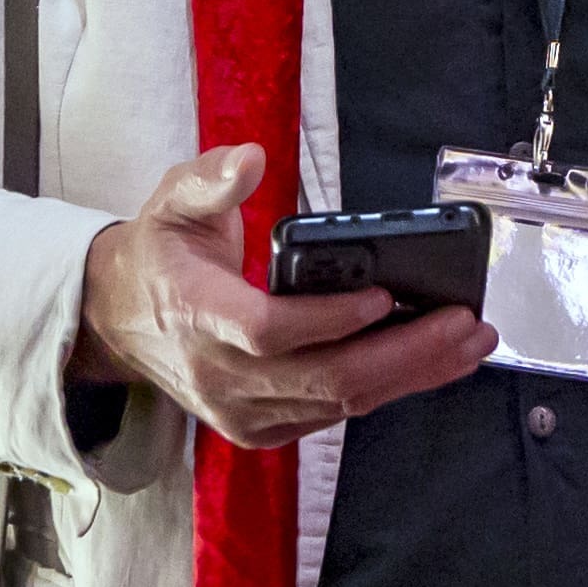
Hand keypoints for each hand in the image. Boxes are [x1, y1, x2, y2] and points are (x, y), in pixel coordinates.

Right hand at [70, 146, 490, 450]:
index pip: (268, 330)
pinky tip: (433, 362)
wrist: (118, 321)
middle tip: (465, 323)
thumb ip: (210, 178)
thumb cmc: (159, 255)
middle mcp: (220, 376)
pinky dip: (388, 388)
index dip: (330, 318)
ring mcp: (242, 410)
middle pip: (323, 379)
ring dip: (412, 374)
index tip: (386, 295)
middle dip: (405, 354)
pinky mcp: (263, 427)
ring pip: (339, 402)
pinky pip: (334, 413)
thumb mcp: (171, 201)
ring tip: (469, 342)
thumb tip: (250, 159)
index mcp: (196, 315)